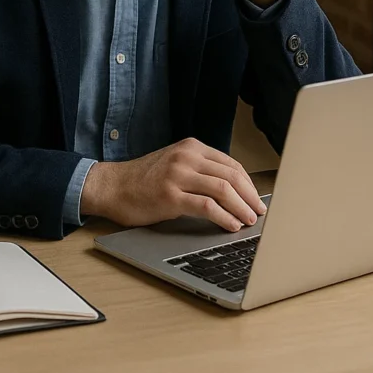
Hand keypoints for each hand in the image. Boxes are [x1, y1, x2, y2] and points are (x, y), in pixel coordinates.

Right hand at [80, 138, 266, 232]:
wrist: (113, 186)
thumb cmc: (144, 180)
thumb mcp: (175, 165)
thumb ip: (200, 171)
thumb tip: (233, 191)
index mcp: (191, 147)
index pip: (231, 164)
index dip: (249, 184)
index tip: (257, 199)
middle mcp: (187, 157)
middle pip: (231, 175)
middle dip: (251, 196)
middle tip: (259, 212)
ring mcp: (178, 175)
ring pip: (222, 189)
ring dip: (241, 207)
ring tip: (249, 220)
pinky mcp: (170, 196)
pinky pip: (206, 206)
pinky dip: (223, 217)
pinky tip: (231, 225)